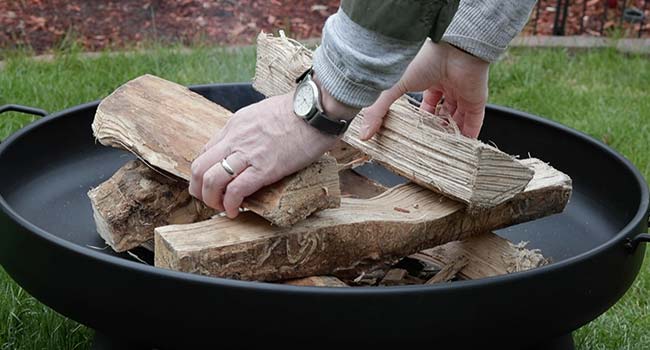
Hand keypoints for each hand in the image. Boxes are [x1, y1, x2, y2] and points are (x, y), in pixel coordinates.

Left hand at [189, 90, 350, 218]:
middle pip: (199, 168)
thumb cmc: (299, 111)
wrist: (316, 109)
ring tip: (223, 208)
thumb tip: (254, 141)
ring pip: (211, 180)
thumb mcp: (263, 113)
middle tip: (212, 200)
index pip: (205, 152)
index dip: (204, 173)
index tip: (214, 185)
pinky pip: (236, 190)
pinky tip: (235, 211)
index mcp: (235, 125)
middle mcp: (235, 139)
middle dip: (200, 190)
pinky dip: (230, 204)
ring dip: (212, 200)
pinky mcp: (265, 168)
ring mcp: (248, 154)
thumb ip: (252, 128)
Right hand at [360, 40, 488, 139]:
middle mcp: (448, 87)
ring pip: (458, 119)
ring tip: (443, 151)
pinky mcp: (477, 101)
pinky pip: (474, 122)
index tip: (413, 133)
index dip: (421, 119)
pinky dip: (468, 135)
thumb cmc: (425, 61)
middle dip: (436, 129)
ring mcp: (464, 94)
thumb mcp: (394, 87)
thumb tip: (363, 134)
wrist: (455, 51)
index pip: (426, 104)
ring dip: (451, 134)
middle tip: (428, 146)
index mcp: (430, 80)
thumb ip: (379, 111)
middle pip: (443, 113)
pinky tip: (462, 149)